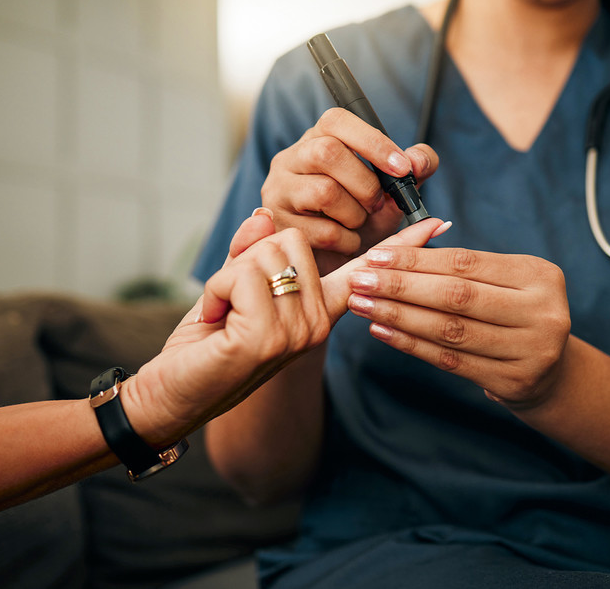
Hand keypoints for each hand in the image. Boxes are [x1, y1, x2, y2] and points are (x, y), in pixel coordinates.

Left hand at [122, 212, 451, 444]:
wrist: (173, 394)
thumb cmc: (204, 345)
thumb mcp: (232, 288)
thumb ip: (253, 250)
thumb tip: (264, 215)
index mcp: (318, 312)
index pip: (362, 272)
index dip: (399, 244)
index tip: (436, 223)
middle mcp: (317, 324)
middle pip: (289, 240)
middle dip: (247, 261)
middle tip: (233, 304)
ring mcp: (297, 334)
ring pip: (263, 255)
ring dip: (227, 279)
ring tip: (225, 316)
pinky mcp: (267, 338)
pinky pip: (240, 275)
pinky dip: (216, 292)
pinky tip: (216, 324)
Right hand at [261, 108, 439, 274]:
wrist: (339, 261)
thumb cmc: (363, 216)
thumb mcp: (393, 189)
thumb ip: (416, 168)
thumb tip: (418, 160)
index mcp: (319, 139)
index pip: (336, 121)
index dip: (372, 142)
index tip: (402, 168)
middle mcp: (291, 159)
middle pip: (327, 152)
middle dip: (365, 183)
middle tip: (379, 203)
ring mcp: (278, 191)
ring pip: (324, 192)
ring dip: (356, 214)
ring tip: (359, 223)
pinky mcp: (278, 225)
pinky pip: (322, 231)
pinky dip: (347, 240)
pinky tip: (348, 242)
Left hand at [345, 246, 571, 408]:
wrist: (552, 373)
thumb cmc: (515, 314)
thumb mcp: (506, 281)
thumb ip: (462, 265)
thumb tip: (403, 241)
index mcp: (539, 275)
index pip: (466, 263)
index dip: (417, 259)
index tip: (376, 256)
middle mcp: (542, 312)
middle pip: (457, 296)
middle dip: (401, 286)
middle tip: (360, 280)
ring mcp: (531, 351)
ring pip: (450, 330)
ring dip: (399, 316)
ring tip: (363, 305)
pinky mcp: (514, 382)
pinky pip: (450, 361)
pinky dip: (411, 345)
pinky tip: (382, 332)